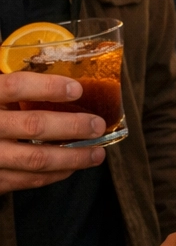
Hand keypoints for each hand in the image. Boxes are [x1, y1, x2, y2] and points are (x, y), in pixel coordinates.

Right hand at [0, 73, 108, 193]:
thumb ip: (8, 86)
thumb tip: (59, 64)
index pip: (14, 87)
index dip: (47, 87)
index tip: (78, 88)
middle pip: (33, 126)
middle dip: (72, 126)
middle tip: (97, 124)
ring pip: (35, 160)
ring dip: (72, 158)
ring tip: (97, 153)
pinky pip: (25, 181)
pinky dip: (52, 175)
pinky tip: (71, 168)